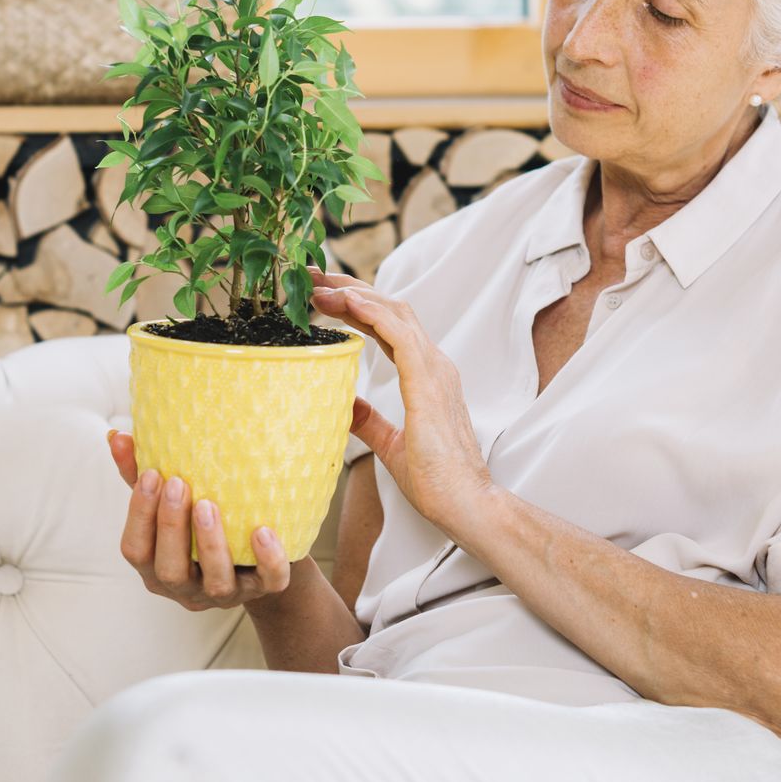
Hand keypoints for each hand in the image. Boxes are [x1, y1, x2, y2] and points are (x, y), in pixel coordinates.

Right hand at [106, 427, 293, 610]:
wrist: (253, 558)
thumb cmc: (199, 524)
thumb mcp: (169, 503)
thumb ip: (140, 475)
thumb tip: (118, 437)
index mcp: (156, 566)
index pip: (135, 549)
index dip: (139, 515)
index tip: (151, 474)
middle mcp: (186, 587)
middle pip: (169, 570)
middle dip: (171, 527)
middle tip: (177, 484)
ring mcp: (224, 593)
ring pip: (215, 582)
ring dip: (210, 543)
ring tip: (208, 504)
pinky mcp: (262, 589)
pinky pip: (269, 583)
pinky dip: (268, 560)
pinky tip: (263, 532)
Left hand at [305, 265, 497, 536]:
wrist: (465, 505)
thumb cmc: (437, 480)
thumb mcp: (391, 444)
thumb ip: (370, 421)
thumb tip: (347, 406)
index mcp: (427, 375)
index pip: (389, 326)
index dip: (357, 306)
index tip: (323, 296)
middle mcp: (434, 365)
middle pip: (391, 309)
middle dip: (353, 288)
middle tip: (314, 276)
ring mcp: (435, 371)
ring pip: (395, 314)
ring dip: (357, 294)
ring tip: (322, 285)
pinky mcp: (429, 384)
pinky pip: (400, 337)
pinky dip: (374, 314)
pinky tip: (348, 303)